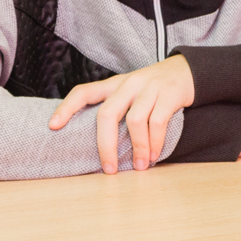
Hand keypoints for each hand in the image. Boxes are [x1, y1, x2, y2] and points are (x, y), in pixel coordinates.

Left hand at [49, 55, 195, 172]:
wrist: (188, 71)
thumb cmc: (154, 89)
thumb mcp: (131, 92)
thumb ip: (116, 108)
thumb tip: (100, 144)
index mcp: (115, 84)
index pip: (84, 91)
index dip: (66, 108)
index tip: (53, 126)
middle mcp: (129, 83)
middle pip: (107, 114)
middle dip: (106, 145)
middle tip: (109, 169)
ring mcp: (149, 87)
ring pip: (134, 121)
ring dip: (137, 148)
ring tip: (139, 165)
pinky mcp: (169, 94)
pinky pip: (158, 122)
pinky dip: (155, 143)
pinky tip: (154, 155)